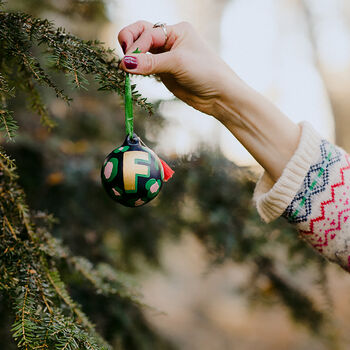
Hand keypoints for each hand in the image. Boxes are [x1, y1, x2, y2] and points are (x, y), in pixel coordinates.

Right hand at [118, 20, 299, 181]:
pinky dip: (137, 68)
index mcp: (176, 30)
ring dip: (132, 57)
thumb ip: (151, 62)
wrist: (218, 95)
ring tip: (126, 69)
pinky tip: (133, 74)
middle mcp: (169, 40)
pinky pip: (144, 66)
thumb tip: (124, 63)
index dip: (137, 46)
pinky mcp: (163, 72)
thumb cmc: (205, 72)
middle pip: (140, 34)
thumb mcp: (178, 63)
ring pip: (141, 51)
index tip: (128, 61)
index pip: (148, 33)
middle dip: (129, 43)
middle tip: (124, 60)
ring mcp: (165, 56)